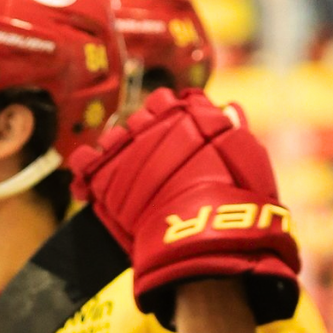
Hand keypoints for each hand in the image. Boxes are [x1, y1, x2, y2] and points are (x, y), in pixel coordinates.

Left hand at [69, 89, 299, 324]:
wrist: (203, 233)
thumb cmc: (235, 198)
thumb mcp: (248, 158)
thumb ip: (233, 130)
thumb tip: (228, 109)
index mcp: (189, 112)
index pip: (165, 99)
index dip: (166, 115)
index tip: (172, 133)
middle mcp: (155, 123)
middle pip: (138, 117)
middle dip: (144, 134)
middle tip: (155, 160)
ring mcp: (128, 147)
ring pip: (114, 135)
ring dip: (119, 149)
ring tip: (129, 173)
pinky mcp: (104, 176)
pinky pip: (84, 160)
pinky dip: (88, 166)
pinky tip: (95, 176)